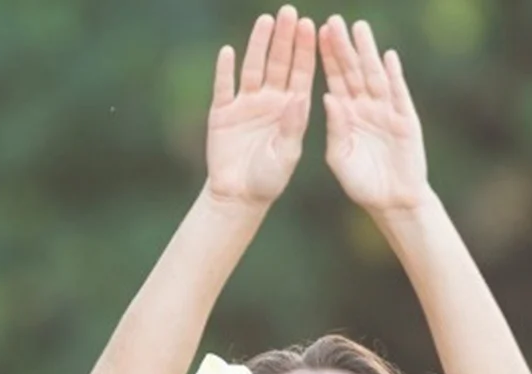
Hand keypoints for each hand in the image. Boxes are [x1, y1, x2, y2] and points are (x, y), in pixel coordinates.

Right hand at [206, 8, 316, 207]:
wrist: (238, 197)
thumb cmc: (268, 180)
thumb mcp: (286, 156)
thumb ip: (293, 127)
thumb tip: (299, 98)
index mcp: (291, 109)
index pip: (300, 73)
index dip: (304, 50)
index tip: (309, 26)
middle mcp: (270, 101)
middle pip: (278, 63)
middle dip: (284, 38)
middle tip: (289, 12)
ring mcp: (245, 104)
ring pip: (253, 68)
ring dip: (258, 45)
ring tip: (265, 21)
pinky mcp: (222, 113)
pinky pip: (224, 87)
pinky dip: (224, 71)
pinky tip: (228, 52)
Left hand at [320, 16, 428, 214]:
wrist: (392, 202)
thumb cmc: (362, 185)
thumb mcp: (340, 159)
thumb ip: (335, 129)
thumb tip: (327, 97)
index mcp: (345, 116)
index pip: (334, 80)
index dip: (326, 58)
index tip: (316, 34)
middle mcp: (364, 108)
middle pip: (352, 72)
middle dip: (343, 47)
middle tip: (334, 20)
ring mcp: (386, 111)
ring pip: (374, 75)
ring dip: (367, 52)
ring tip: (360, 28)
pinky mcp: (405, 119)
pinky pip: (398, 93)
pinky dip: (393, 75)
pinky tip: (387, 56)